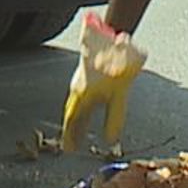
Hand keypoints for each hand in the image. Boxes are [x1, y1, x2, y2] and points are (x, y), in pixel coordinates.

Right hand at [60, 13, 146, 151]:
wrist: (113, 38)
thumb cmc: (117, 65)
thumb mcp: (119, 95)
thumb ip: (114, 119)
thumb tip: (111, 140)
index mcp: (82, 95)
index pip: (72, 120)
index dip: (70, 136)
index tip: (68, 149)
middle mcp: (77, 88)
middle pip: (71, 114)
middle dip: (71, 130)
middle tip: (70, 145)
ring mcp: (80, 80)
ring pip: (74, 104)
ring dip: (74, 119)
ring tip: (76, 132)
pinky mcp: (85, 74)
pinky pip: (78, 96)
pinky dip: (79, 107)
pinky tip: (85, 109)